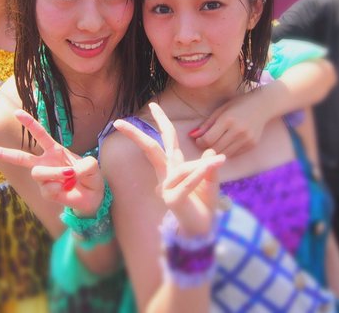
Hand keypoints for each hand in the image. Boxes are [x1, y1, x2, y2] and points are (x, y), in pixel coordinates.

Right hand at [0, 109, 104, 215]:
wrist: (93, 199)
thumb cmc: (91, 177)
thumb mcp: (93, 167)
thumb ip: (86, 165)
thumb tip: (71, 171)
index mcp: (55, 150)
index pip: (40, 134)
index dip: (29, 123)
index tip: (16, 113)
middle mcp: (46, 162)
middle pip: (20, 157)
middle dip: (2, 153)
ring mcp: (45, 178)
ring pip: (38, 171)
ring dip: (55, 173)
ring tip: (68, 176)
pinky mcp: (47, 192)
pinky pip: (48, 188)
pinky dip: (59, 188)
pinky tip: (66, 189)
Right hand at [113, 103, 224, 235]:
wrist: (201, 233)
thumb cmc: (203, 207)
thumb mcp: (210, 183)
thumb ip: (210, 167)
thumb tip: (213, 151)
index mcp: (172, 169)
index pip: (164, 141)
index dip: (160, 122)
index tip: (153, 105)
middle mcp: (167, 176)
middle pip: (151, 149)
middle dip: (136, 134)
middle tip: (119, 122)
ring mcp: (167, 188)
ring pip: (183, 167)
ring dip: (203, 166)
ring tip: (219, 162)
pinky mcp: (174, 199)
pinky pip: (189, 181)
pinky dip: (202, 171)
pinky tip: (215, 162)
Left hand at [191, 87, 263, 156]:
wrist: (263, 105)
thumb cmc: (239, 104)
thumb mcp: (221, 110)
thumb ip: (207, 124)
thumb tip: (192, 135)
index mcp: (228, 119)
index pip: (208, 139)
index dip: (200, 142)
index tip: (198, 140)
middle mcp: (238, 131)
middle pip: (216, 148)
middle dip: (206, 148)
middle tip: (204, 144)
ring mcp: (246, 139)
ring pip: (224, 154)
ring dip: (216, 151)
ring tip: (214, 144)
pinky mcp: (252, 145)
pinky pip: (234, 154)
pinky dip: (227, 151)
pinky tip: (226, 143)